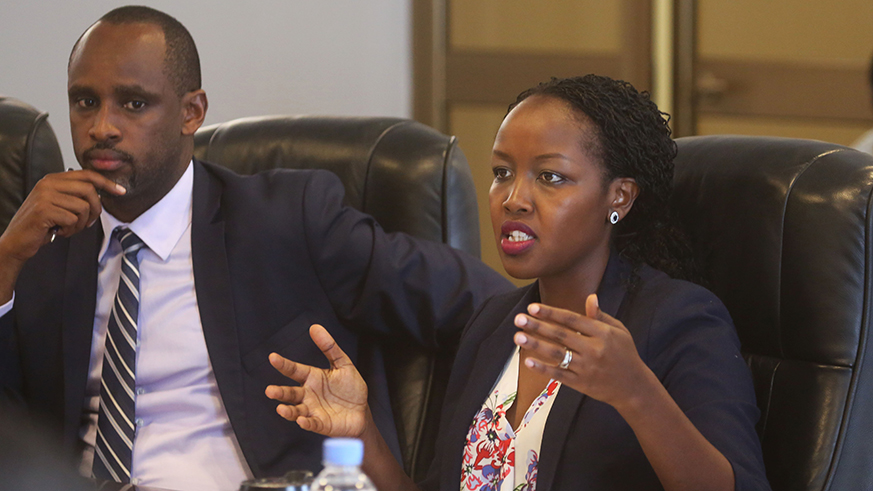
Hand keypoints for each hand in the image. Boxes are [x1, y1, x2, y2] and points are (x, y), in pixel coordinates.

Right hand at [0, 170, 125, 261]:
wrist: (18, 241)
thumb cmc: (42, 224)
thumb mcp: (59, 204)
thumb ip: (76, 194)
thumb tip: (103, 192)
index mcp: (53, 179)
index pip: (87, 174)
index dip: (107, 183)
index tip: (121, 191)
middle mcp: (48, 184)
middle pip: (89, 190)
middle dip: (95, 209)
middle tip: (88, 222)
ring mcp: (45, 196)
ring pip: (83, 207)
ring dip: (81, 223)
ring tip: (68, 228)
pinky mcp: (44, 211)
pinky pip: (73, 220)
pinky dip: (70, 230)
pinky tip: (59, 231)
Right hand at [265, 324, 368, 436]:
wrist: (362, 412)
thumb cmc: (350, 388)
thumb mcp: (343, 364)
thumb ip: (329, 347)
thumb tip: (315, 327)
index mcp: (312, 378)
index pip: (294, 370)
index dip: (283, 364)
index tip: (272, 357)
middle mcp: (308, 394)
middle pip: (290, 393)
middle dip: (280, 392)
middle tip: (270, 391)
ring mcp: (312, 410)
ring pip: (296, 410)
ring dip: (288, 411)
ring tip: (281, 409)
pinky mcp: (321, 424)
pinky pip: (311, 423)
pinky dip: (306, 423)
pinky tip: (302, 420)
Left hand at [513, 294, 656, 411]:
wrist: (634, 387)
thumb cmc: (625, 354)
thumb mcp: (619, 331)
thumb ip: (601, 316)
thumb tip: (590, 297)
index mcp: (603, 333)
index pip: (572, 319)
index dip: (552, 313)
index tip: (533, 307)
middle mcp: (594, 349)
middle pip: (561, 335)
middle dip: (538, 326)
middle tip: (519, 318)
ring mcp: (587, 368)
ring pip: (558, 354)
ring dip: (536, 345)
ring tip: (518, 337)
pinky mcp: (581, 384)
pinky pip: (559, 375)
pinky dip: (544, 368)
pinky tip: (529, 361)